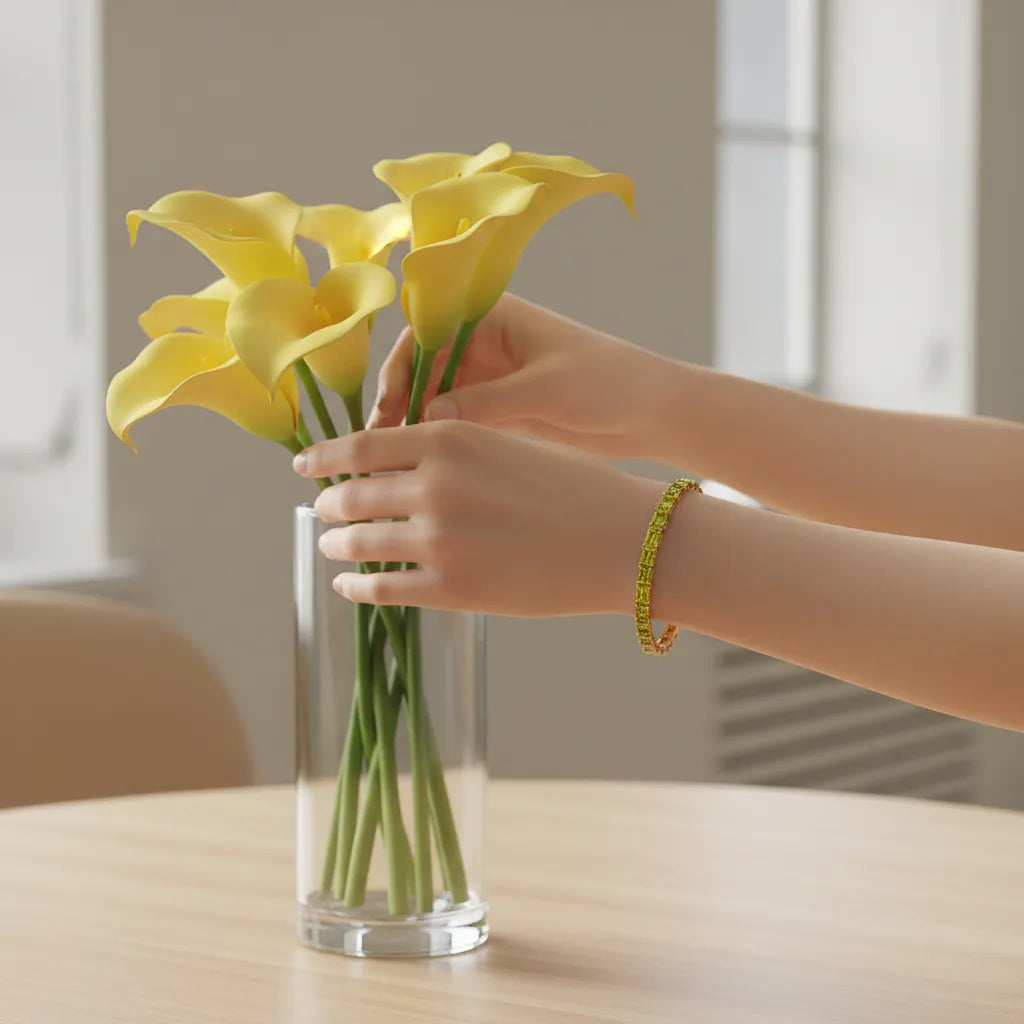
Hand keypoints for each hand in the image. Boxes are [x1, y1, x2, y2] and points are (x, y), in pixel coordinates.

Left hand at [295, 420, 663, 615]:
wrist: (622, 541)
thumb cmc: (575, 489)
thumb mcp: (508, 447)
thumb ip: (450, 454)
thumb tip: (398, 469)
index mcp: (451, 440)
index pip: (363, 446)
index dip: (325, 458)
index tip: (305, 467)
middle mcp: (435, 486)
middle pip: (353, 494)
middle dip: (330, 504)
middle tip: (323, 510)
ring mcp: (439, 541)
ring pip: (360, 542)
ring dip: (338, 545)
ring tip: (333, 546)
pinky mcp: (450, 590)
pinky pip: (382, 589)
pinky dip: (357, 588)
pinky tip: (350, 586)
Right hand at [368, 294, 682, 460]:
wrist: (652, 412)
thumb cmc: (608, 382)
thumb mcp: (548, 388)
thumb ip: (490, 400)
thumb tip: (430, 418)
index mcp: (493, 315)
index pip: (426, 334)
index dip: (399, 371)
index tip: (387, 411)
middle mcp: (483, 342)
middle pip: (421, 371)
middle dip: (399, 406)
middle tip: (379, 449)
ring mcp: (489, 379)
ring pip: (433, 402)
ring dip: (414, 430)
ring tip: (393, 468)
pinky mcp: (498, 412)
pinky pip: (455, 425)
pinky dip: (438, 446)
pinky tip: (422, 474)